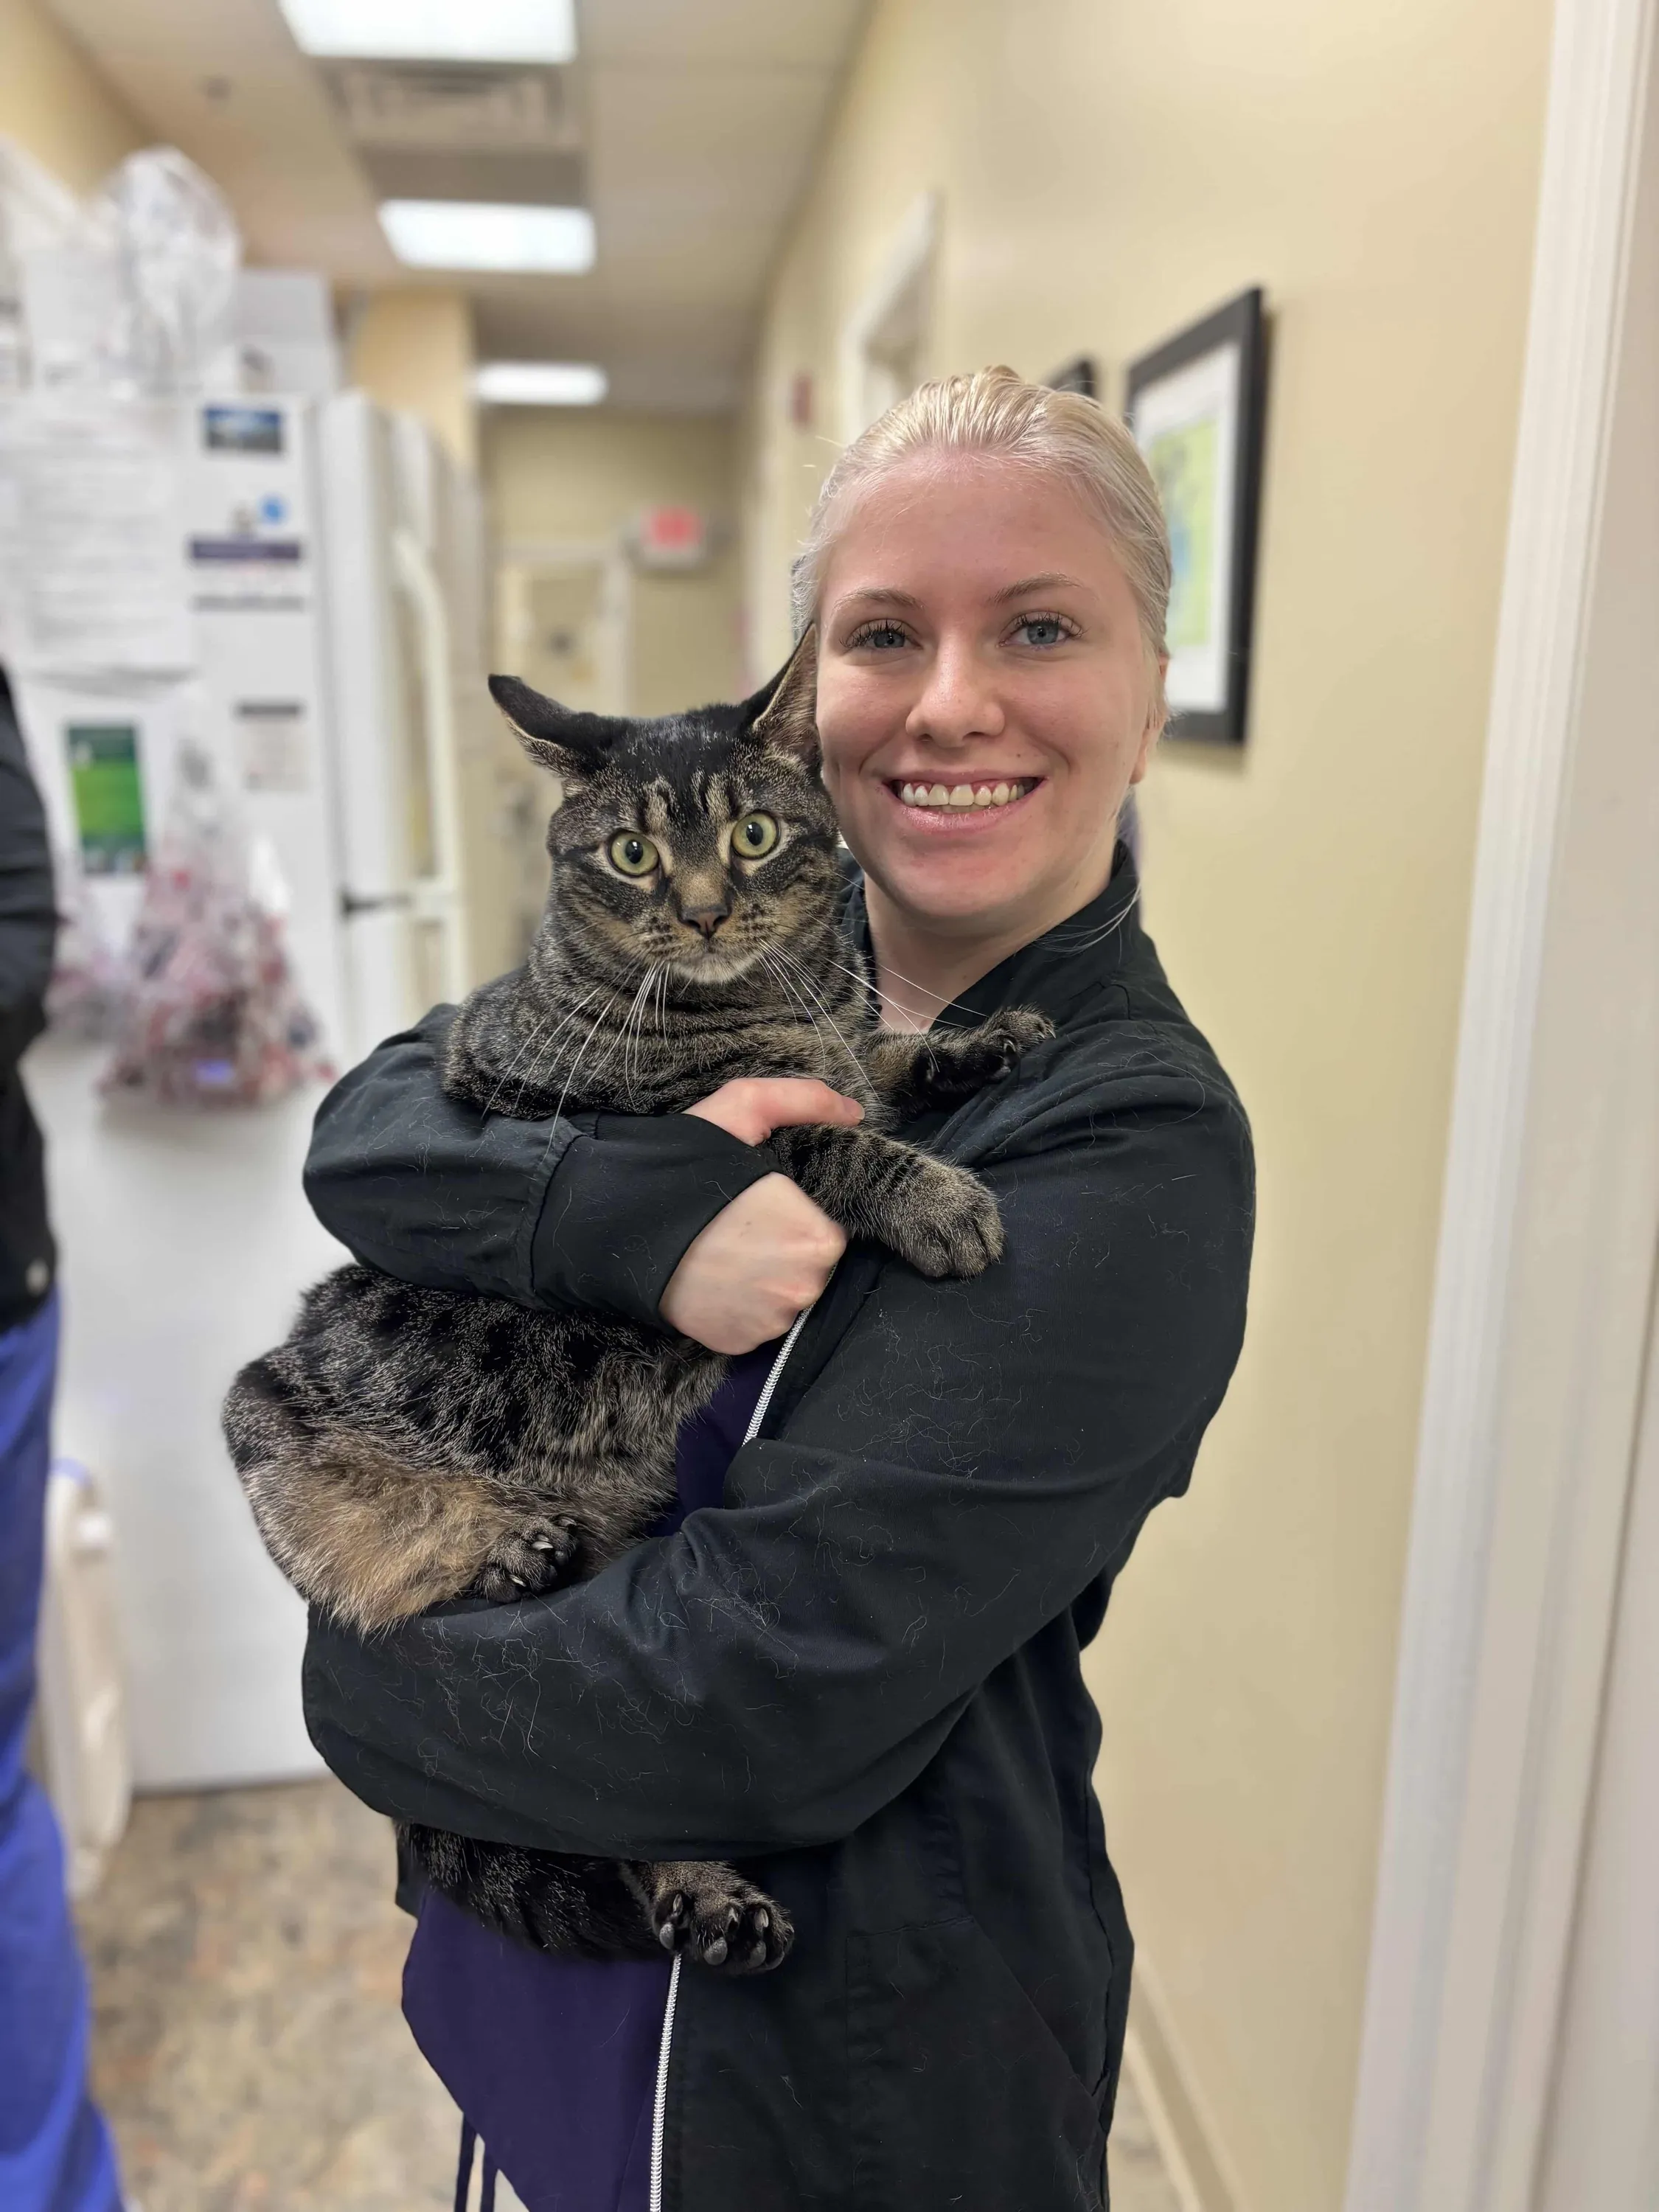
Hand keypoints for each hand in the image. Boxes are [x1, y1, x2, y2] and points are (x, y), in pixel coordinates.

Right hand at [661, 1079, 862, 1352]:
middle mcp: (802, 1288)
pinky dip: (738, 1308)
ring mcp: (769, 1323)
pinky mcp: (738, 1343)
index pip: (826, 1233)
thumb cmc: (684, 1167)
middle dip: (783, 1249)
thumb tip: (853, 1112)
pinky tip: (713, 1283)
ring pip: (783, 1299)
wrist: (615, 1226)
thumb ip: (804, 1099)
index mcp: (817, 1237)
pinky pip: (754, 1325)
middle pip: (809, 1269)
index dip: (796, 1216)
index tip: (762, 1207)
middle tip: (741, 1229)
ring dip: (763, 1281)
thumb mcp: (742, 1109)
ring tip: (723, 1255)